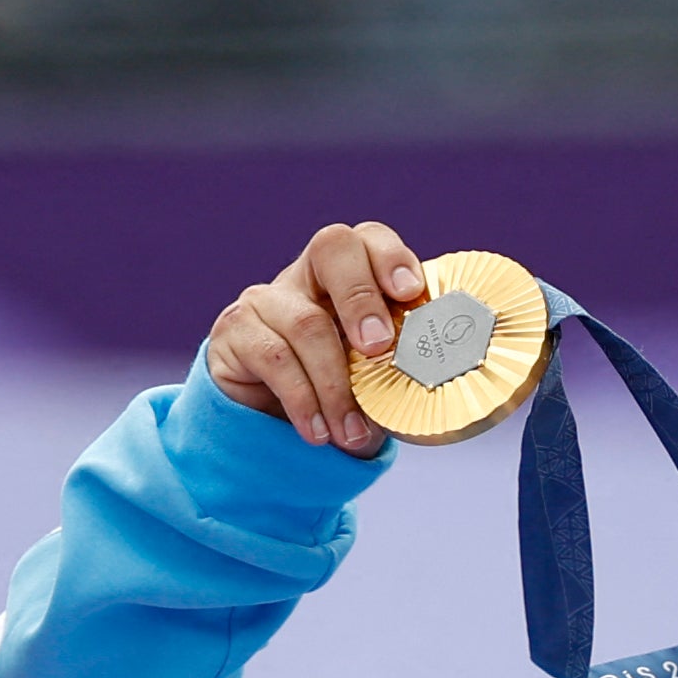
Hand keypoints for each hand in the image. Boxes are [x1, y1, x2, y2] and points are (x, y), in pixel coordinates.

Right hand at [202, 223, 427, 457]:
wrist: (270, 436)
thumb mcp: (373, 383)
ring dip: (336, 385)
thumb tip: (443, 377)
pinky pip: (274, 357)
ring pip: (307, 322)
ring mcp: (264, 300)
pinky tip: (318, 432)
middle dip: (361, 296)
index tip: (409, 292)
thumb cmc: (334, 403)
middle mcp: (304, 278)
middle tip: (379, 347)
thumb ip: (400, 368)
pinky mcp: (233, 332)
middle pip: (331, 249)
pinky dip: (303, 400)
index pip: (368, 241)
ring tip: (351, 433)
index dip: (390, 256)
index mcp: (347, 280)